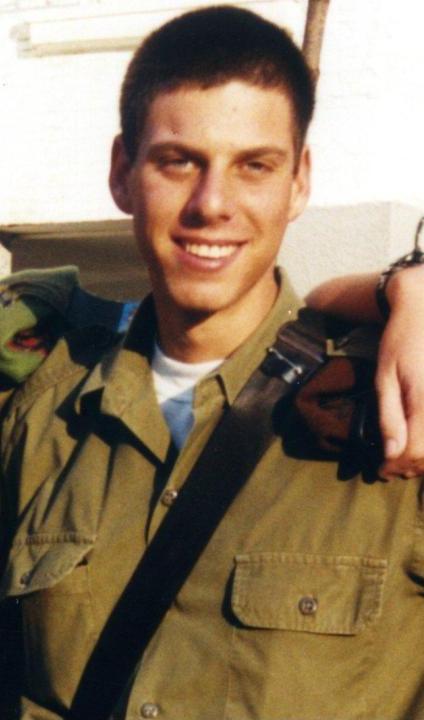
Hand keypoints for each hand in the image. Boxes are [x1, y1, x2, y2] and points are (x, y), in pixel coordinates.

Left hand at [375, 265, 423, 477]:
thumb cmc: (400, 343)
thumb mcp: (384, 378)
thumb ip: (389, 417)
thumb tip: (391, 454)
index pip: (416, 452)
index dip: (398, 467)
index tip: (382, 471)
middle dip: (411, 467)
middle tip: (390, 468)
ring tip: (404, 458)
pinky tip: (419, 440)